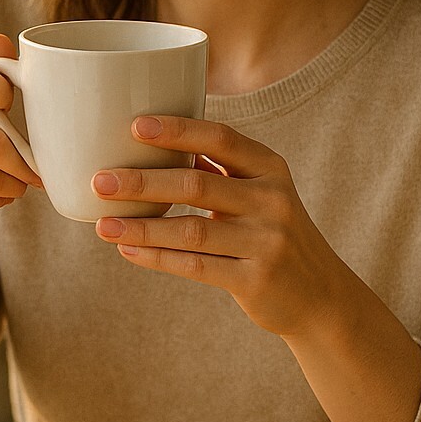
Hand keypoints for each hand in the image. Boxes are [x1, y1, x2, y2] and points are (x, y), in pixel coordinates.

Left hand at [92, 115, 336, 337]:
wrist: (320, 296)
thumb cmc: (273, 235)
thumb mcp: (260, 194)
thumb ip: (218, 171)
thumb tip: (153, 145)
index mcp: (270, 168)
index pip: (220, 139)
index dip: (178, 130)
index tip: (136, 126)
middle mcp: (272, 200)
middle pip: (196, 183)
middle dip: (143, 182)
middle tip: (100, 180)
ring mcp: (266, 241)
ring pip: (190, 230)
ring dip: (141, 228)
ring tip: (102, 225)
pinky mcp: (255, 280)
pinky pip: (196, 266)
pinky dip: (157, 259)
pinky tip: (127, 251)